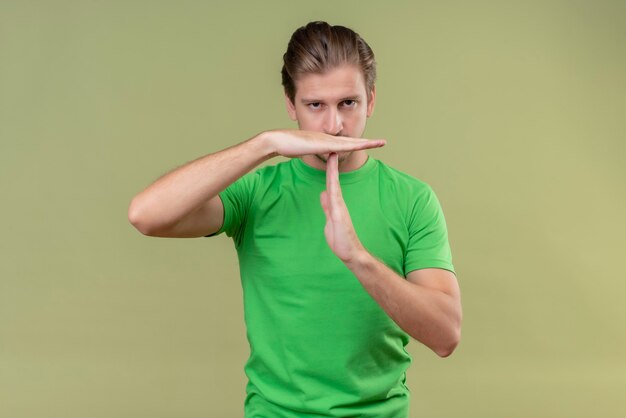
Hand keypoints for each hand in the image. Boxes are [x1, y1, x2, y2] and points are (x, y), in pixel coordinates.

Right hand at [265, 129, 385, 157]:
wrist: (277, 140)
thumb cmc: (287, 145)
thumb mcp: (303, 150)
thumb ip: (311, 151)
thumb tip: (313, 152)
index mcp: (326, 141)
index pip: (346, 143)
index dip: (359, 143)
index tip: (371, 144)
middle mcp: (328, 139)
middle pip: (352, 141)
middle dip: (369, 142)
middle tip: (383, 142)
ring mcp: (326, 140)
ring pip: (350, 142)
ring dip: (365, 143)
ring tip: (379, 143)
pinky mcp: (321, 144)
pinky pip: (340, 146)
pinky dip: (351, 146)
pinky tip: (361, 146)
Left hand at [319, 153, 366, 262]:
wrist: (350, 253)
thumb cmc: (341, 239)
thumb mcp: (329, 219)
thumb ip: (326, 206)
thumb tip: (322, 193)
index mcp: (335, 204)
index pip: (330, 184)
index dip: (328, 171)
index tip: (328, 157)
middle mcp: (338, 203)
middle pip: (333, 181)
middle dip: (331, 165)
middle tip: (331, 148)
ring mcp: (339, 208)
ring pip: (334, 186)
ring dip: (332, 172)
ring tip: (331, 156)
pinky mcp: (339, 215)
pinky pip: (335, 198)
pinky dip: (333, 187)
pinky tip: (331, 179)